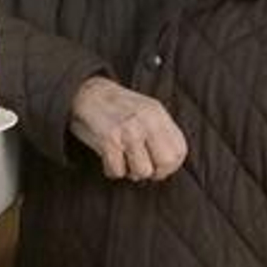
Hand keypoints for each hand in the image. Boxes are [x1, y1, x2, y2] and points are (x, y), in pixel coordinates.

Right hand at [69, 77, 187, 181]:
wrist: (87, 93)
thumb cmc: (116, 106)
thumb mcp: (146, 110)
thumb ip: (160, 131)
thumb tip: (170, 162)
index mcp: (158, 114)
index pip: (180, 150)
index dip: (171, 166)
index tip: (159, 167)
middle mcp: (146, 121)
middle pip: (166, 162)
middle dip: (155, 172)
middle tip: (143, 168)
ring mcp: (128, 130)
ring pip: (142, 171)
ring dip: (131, 172)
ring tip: (123, 160)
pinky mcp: (109, 140)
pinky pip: (118, 171)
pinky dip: (112, 170)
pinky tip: (109, 158)